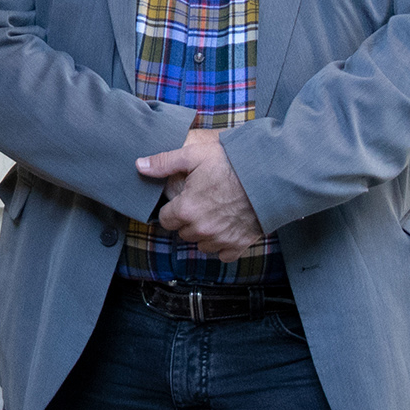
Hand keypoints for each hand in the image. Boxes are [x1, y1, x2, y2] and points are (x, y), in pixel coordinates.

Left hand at [136, 127, 264, 262]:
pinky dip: (224, 243)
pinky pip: (223, 254)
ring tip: (217, 211)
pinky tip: (229, 225)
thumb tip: (139, 166)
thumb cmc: (232, 163)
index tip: (183, 200)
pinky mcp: (238, 245)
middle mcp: (201, 229)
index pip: (166, 220)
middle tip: (202, 201)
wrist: (269, 176)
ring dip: (205, 232)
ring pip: (202, 244)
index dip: (173, 209)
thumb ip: (164, 162)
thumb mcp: (195, 155)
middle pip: (184, 232)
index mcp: (187, 209)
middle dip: (189, 219)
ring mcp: (220, 240)